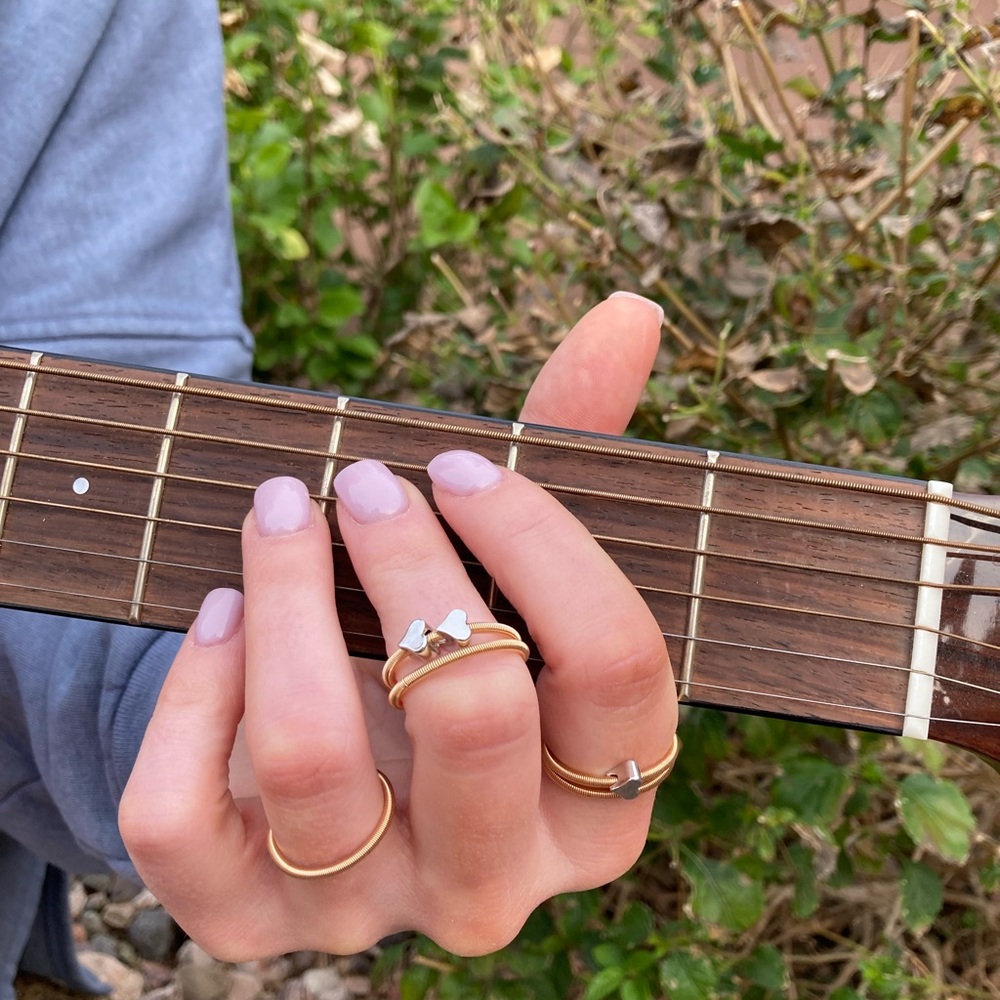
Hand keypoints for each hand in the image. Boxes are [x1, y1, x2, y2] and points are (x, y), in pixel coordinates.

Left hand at [119, 294, 678, 957]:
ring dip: (288, 600)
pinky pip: (187, 824)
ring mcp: (371, 906)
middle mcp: (500, 878)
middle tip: (365, 481)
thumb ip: (572, 446)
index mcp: (600, 801)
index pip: (619, 667)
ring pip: (320, 765)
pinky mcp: (247, 916)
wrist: (347, 755)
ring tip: (279, 510)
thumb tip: (630, 313)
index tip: (459, 464)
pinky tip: (219, 614)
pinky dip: (190, 696)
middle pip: (477, 715)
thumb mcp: (516, 567)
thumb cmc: (454, 644)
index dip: (544, 541)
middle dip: (412, 564)